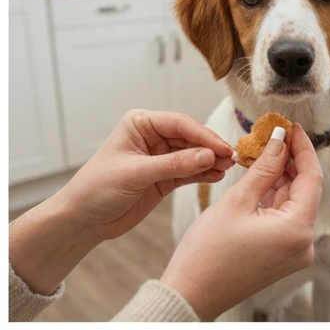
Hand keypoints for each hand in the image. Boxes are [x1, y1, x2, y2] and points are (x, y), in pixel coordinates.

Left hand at [58, 109, 234, 239]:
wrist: (83, 221)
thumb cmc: (96, 189)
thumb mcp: (136, 173)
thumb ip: (174, 165)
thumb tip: (209, 155)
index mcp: (141, 124)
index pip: (180, 124)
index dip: (203, 135)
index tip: (221, 148)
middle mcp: (153, 137)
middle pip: (190, 138)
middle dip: (210, 148)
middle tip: (231, 158)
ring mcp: (161, 157)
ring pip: (193, 155)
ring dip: (210, 161)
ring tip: (228, 168)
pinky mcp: (165, 177)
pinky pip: (190, 172)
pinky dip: (204, 174)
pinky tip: (217, 176)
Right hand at [161, 123, 322, 320]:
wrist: (190, 294)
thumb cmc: (208, 252)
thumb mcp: (238, 200)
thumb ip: (265, 166)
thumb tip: (279, 138)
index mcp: (297, 230)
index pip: (311, 177)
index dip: (302, 148)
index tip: (293, 127)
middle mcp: (303, 243)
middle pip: (304, 189)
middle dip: (290, 160)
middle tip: (275, 134)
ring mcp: (293, 250)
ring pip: (293, 201)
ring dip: (281, 176)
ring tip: (265, 150)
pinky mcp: (282, 253)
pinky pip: (284, 215)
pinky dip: (274, 194)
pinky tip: (262, 175)